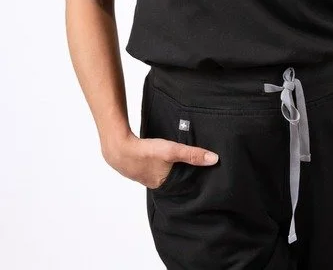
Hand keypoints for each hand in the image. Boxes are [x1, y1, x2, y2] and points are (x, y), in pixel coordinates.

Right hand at [101, 132, 218, 188]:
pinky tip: (157, 156)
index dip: (191, 179)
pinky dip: (156, 162)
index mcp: (162, 184)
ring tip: (176, 161)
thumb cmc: (145, 152)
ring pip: (160, 172)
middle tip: (192, 167)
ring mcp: (143, 175)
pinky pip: (151, 166)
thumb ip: (192, 154)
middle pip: (171, 179)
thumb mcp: (172, 151)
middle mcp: (153, 183)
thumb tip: (214, 159)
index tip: (202, 176)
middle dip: (180, 173)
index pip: (182, 185)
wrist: (118, 148)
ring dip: (167, 167)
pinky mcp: (136, 166)